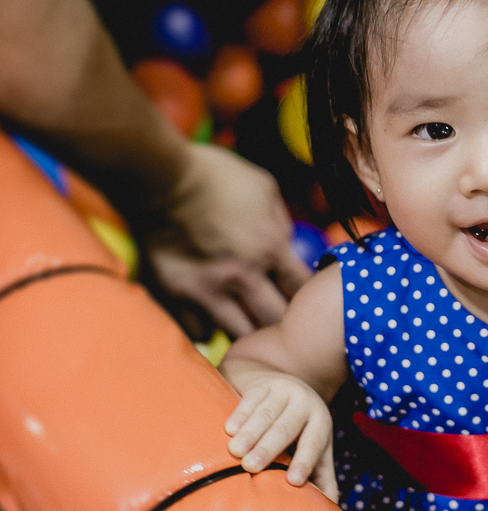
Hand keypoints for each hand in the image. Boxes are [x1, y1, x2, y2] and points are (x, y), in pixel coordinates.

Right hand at [141, 144, 311, 336]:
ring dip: (249, 332)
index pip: (303, 289)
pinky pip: (199, 332)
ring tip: (249, 326)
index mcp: (270, 247)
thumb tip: (287, 246)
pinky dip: (209, 330)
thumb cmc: (214, 176)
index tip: (300, 296)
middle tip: (279, 319)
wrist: (158, 179)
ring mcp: (207, 289)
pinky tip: (212, 321)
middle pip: (276, 320)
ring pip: (240, 334)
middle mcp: (242, 275)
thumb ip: (280, 223)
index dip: (307, 296)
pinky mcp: (176, 295)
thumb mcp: (264, 188)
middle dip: (283, 322)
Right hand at [225, 372, 336, 499]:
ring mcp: (283, 390)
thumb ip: (321, 475)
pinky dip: (240, 414)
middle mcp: (305, 403)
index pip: (313, 443)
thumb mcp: (314, 446)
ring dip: (250, 432)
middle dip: (269, 447)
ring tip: (235, 451)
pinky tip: (229, 429)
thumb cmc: (299, 428)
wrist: (284, 386)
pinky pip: (251, 399)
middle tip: (251, 466)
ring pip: (266, 413)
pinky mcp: (262, 384)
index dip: (305, 461)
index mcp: (320, 422)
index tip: (293, 481)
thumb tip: (331, 509)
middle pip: (286, 428)